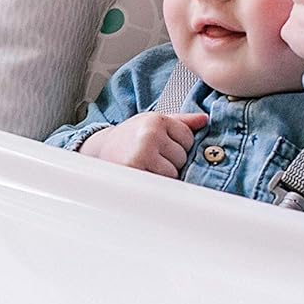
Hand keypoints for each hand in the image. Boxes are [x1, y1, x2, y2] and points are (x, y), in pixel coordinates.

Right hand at [79, 112, 207, 176]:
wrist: (100, 151)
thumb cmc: (130, 138)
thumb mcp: (152, 123)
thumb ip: (181, 121)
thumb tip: (204, 120)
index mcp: (156, 120)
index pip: (188, 138)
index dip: (178, 146)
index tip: (161, 146)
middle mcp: (150, 135)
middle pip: (182, 157)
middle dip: (170, 161)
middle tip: (150, 158)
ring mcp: (143, 153)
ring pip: (173, 173)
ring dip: (162, 175)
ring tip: (146, 167)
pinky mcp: (136, 171)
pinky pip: (161, 184)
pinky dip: (155, 184)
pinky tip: (142, 175)